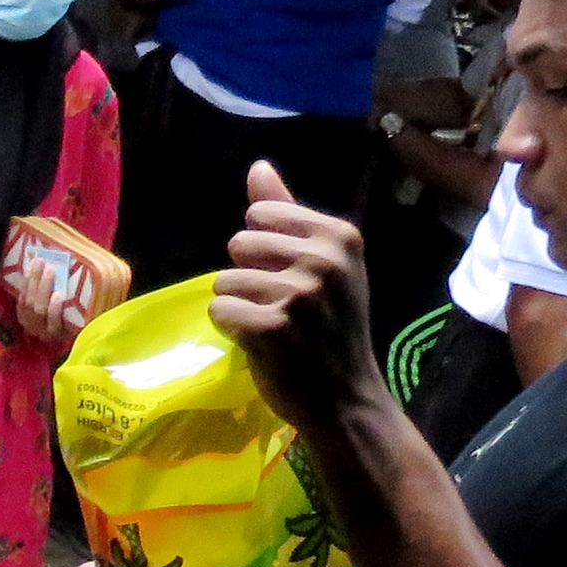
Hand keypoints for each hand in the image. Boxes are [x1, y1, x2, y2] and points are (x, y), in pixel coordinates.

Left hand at [208, 161, 384, 427]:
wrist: (346, 399)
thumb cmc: (333, 330)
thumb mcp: (325, 266)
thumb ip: (287, 214)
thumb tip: (257, 167)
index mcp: (340, 236)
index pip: (260, 213)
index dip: (264, 248)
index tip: (292, 277)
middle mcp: (323, 261)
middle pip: (239, 243)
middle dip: (249, 275)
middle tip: (283, 308)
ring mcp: (298, 296)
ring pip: (224, 279)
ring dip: (239, 305)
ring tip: (274, 329)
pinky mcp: (270, 329)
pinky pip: (219, 310)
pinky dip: (230, 328)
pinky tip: (261, 345)